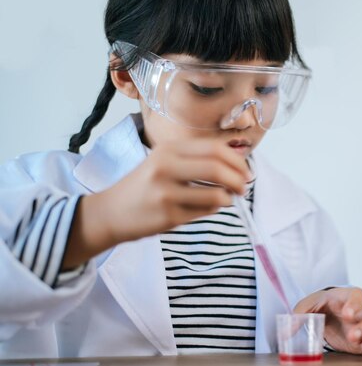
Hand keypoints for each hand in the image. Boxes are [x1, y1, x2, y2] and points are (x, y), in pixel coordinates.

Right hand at [63, 139, 249, 267]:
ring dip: (228, 198)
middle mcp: (165, 167)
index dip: (237, 160)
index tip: (246, 171)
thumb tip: (238, 163)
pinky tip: (206, 208)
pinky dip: (213, 210)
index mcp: (168, 149)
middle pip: (217, 169)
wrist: (110, 212)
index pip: (215, 149)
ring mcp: (166, 193)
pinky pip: (204, 213)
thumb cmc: (146, 185)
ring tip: (226, 199)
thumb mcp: (165, 161)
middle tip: (243, 187)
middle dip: (238, 179)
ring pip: (215, 195)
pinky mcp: (167, 216)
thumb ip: (197, 159)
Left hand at [293, 287, 361, 358]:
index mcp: (347, 297)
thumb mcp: (308, 305)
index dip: (354, 303)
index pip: (356, 295)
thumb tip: (286, 330)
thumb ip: (298, 314)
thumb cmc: (321, 305)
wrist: (329, 313)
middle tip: (354, 334)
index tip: (347, 313)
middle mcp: (361, 311)